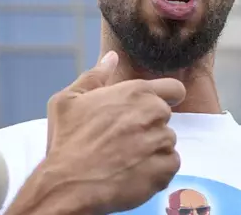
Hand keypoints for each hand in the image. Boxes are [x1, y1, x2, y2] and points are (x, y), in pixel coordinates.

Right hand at [6, 51, 185, 214]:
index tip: (156, 107)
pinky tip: (131, 173)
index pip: (174, 89)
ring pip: (165, 143)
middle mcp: (154, 112)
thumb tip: (112, 57)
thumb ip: (95, 75)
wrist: (68, 184)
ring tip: (122, 159)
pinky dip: (155, 171)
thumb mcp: (68, 100)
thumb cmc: (66, 141)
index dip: (168, 97)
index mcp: (136, 92)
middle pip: (164, 117)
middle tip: (121, 140)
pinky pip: (168, 166)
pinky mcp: (165, 168)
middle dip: (148, 126)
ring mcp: (161, 141)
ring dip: (150, 150)